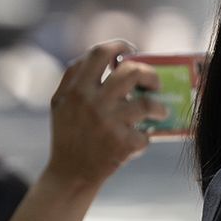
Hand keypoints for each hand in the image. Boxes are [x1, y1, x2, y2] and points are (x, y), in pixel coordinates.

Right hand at [42, 41, 160, 189]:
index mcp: (76, 89)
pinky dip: (146, 138)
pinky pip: (146, 134)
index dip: (119, 46)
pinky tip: (140, 140)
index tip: (130, 50)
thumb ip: (75, 78)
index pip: (99, 53)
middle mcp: (92, 103)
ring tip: (159, 111)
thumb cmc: (69, 134)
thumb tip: (106, 55)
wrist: (70, 174)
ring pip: (147, 103)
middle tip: (154, 83)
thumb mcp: (60, 102)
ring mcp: (108, 123)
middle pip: (132, 72)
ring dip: (159, 107)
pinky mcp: (121, 144)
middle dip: (150, 74)